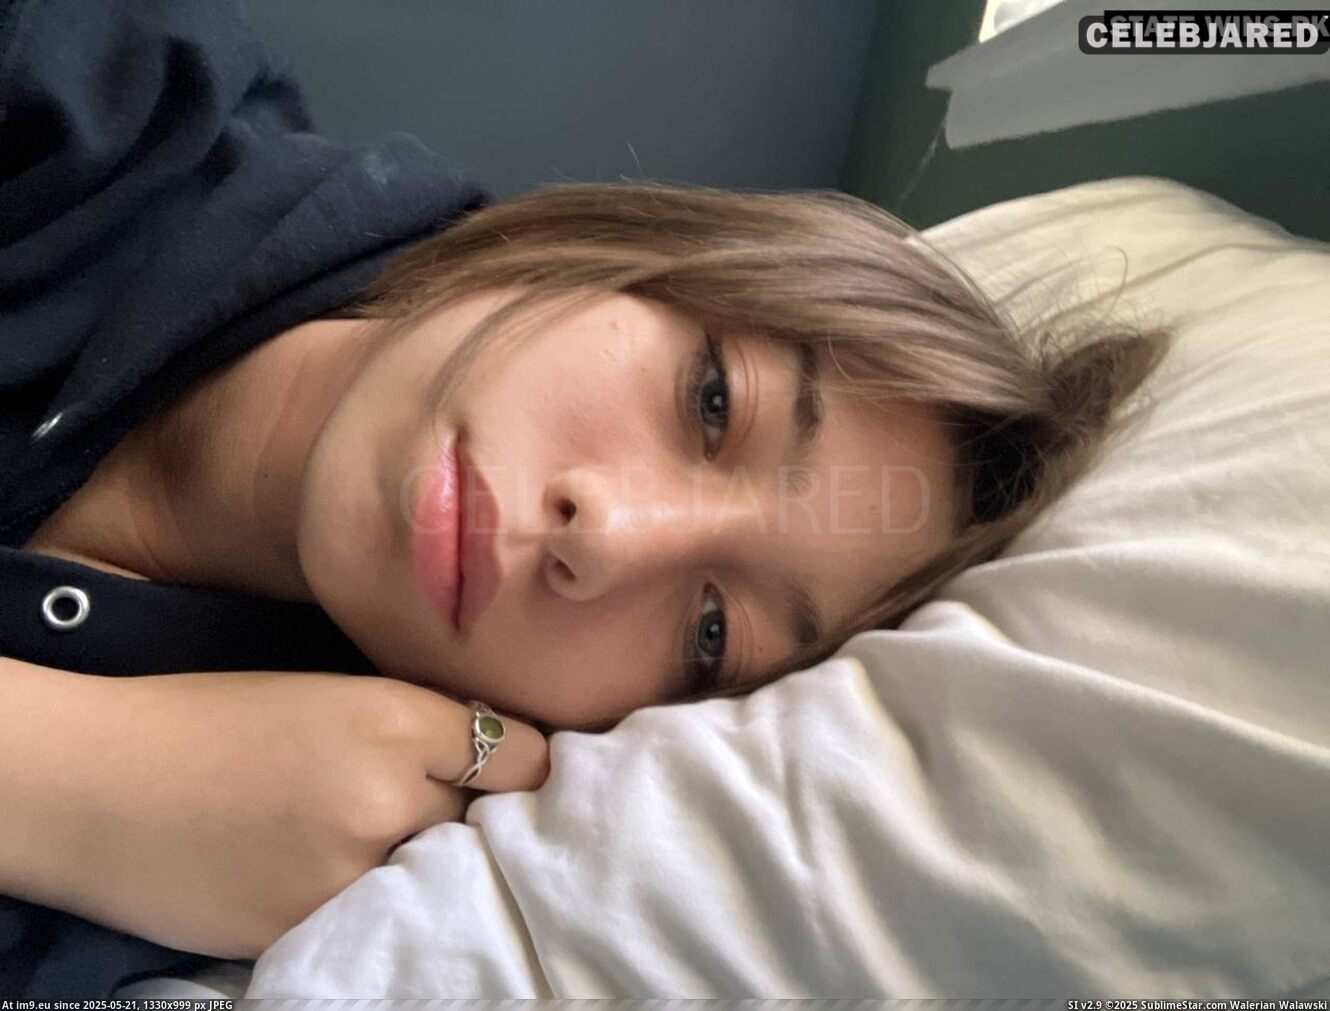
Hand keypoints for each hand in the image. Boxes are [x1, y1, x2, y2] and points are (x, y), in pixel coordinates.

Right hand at [58, 670, 547, 959]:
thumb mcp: (331, 694)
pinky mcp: (309, 930)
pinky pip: (379, 920)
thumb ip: (417, 727)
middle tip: (461, 818)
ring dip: (428, 869)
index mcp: (397, 717)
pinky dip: (374, 905)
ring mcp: (349, 872)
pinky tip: (336, 879)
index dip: (530, 771)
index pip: (525, 757)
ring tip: (384, 848)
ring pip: (439, 879)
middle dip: (479, 822)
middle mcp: (389, 796)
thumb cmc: (211, 721)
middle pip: (490, 825)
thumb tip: (494, 757)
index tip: (525, 781)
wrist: (97, 783)